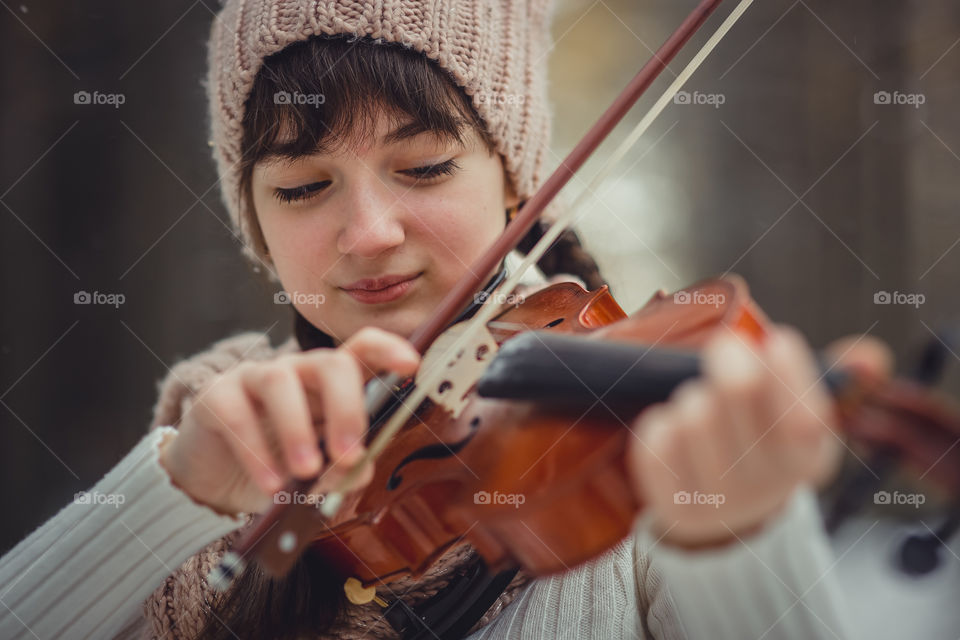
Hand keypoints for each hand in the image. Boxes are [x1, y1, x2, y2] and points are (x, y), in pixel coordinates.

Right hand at [158, 327, 419, 516]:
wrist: (216, 479)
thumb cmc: (280, 466)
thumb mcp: (319, 474)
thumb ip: (343, 471)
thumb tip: (359, 468)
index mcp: (331, 385)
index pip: (363, 349)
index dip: (388, 350)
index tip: (411, 366)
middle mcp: (298, 370)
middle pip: (331, 364)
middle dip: (346, 408)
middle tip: (349, 456)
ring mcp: (256, 377)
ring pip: (280, 381)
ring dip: (297, 431)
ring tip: (304, 473)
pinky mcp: (216, 395)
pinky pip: (237, 414)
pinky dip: (255, 453)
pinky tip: (269, 485)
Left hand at [628, 325, 891, 547]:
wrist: (731, 516)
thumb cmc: (766, 445)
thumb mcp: (806, 416)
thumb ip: (837, 378)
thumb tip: (869, 356)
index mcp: (808, 461)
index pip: (804, 418)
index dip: (787, 371)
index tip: (776, 340)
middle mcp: (766, 486)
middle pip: (737, 393)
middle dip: (729, 358)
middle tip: (726, 346)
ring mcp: (719, 501)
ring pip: (692, 413)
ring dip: (692, 395)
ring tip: (701, 401)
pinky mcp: (674, 505)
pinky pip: (656, 442)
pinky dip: (659, 422)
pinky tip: (673, 427)